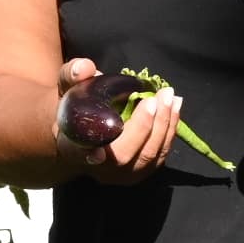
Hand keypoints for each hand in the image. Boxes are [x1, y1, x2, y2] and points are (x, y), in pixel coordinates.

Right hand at [59, 58, 189, 183]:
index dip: (90, 154)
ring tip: (171, 98)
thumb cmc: (77, 107)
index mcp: (73, 147)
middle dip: (145, 126)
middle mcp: (98, 167)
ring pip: (148, 156)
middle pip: (125, 155)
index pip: (80, 153)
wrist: (86, 131)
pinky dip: (170, 131)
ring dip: (164, 125)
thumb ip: (72, 75)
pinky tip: (174, 108)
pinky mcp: (141, 172)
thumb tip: (85, 67)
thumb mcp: (68, 88)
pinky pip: (161, 155)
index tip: (98, 154)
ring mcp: (122, 174)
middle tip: (157, 97)